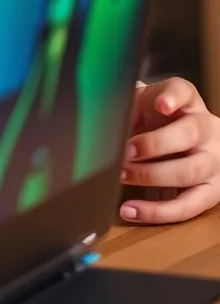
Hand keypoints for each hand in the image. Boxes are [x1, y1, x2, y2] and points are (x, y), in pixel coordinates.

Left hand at [120, 77, 219, 223]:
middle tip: (124, 152)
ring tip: (122, 176)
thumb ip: (124, 110)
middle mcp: (207, 129)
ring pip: (190, 171)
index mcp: (187, 102)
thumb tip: (95, 119)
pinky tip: (131, 209)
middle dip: (152, 145)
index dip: (171, 97)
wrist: (178, 140)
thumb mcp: (139, 107)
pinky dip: (157, 211)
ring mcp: (214, 160)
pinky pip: (188, 206)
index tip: (161, 105)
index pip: (182, 91)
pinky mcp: (212, 191)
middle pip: (187, 134)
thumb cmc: (153, 122)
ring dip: (151, 176)